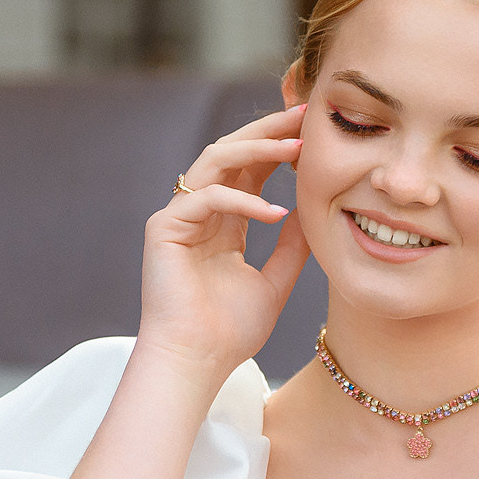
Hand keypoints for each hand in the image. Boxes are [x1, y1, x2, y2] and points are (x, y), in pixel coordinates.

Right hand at [139, 104, 309, 376]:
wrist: (196, 364)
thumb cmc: (229, 333)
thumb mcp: (275, 282)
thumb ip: (291, 247)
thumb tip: (311, 210)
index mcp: (222, 223)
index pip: (250, 169)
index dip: (279, 146)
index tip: (314, 131)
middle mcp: (198, 213)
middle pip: (232, 154)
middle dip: (269, 131)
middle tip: (304, 115)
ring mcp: (178, 218)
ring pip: (215, 161)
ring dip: (256, 149)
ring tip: (295, 147)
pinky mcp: (164, 229)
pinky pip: (206, 197)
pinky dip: (242, 201)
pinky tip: (276, 212)